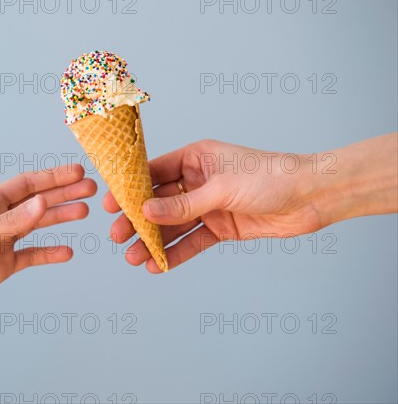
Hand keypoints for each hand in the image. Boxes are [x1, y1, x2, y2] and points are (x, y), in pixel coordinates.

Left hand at [0, 164, 96, 317]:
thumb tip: (43, 203)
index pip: (27, 184)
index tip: (77, 172)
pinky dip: (50, 253)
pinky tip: (67, 252)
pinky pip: (33, 255)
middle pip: (38, 201)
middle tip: (91, 189)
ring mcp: (2, 242)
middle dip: (64, 193)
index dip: (53, 176)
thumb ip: (12, 222)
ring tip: (84, 212)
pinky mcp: (4, 264)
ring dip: (60, 218)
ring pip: (37, 225)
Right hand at [104, 140, 327, 272]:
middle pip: (160, 201)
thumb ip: (183, 203)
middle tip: (118, 236)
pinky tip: (159, 265)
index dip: (131, 188)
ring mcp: (209, 205)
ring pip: (174, 225)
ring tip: (134, 258)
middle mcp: (199, 181)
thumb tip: (146, 211)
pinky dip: (176, 253)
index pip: (155, 171)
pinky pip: (193, 241)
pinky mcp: (221, 227)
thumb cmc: (271, 176)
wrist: (312, 197)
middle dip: (138, 219)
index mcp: (196, 158)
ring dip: (153, 241)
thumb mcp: (222, 188)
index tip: (111, 204)